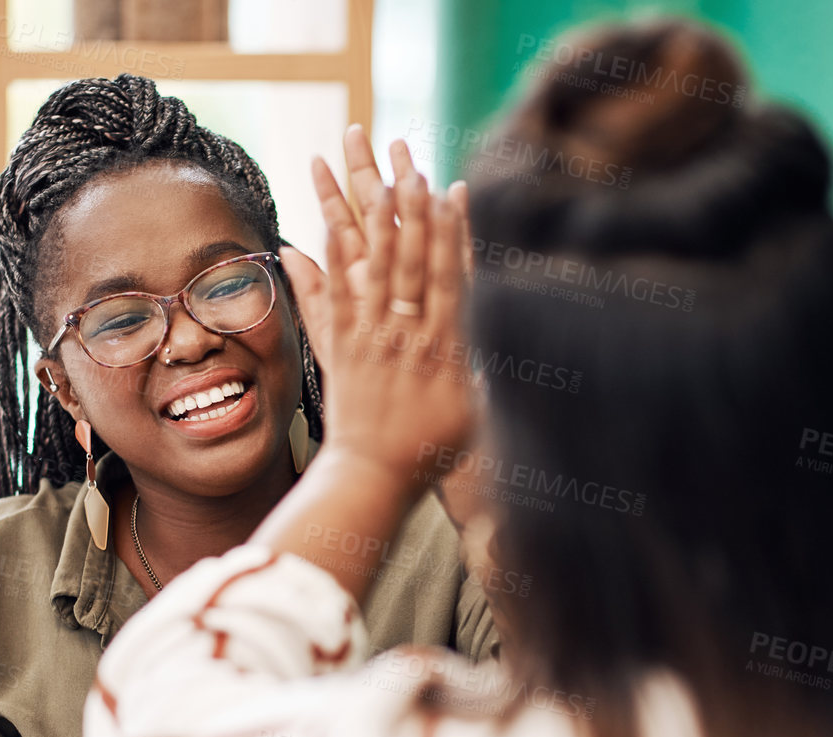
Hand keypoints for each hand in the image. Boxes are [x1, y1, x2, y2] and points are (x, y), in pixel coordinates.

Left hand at [289, 142, 475, 493]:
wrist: (376, 480)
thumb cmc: (429, 454)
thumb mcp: (473, 415)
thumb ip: (486, 374)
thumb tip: (504, 340)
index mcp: (450, 350)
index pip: (454, 277)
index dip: (454, 232)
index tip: (455, 190)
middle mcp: (412, 337)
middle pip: (416, 261)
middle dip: (413, 209)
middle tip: (410, 161)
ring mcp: (374, 341)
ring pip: (377, 270)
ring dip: (375, 221)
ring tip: (373, 176)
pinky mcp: (341, 351)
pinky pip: (336, 297)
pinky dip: (332, 260)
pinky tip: (327, 224)